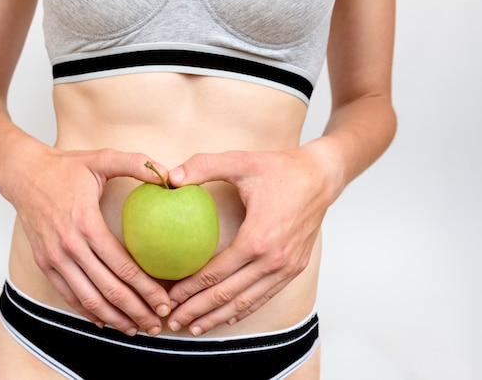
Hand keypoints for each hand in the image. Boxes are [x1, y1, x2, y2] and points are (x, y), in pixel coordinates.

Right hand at [0, 144, 171, 335]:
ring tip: (137, 328)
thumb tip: (168, 175)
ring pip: (88, 299)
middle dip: (137, 310)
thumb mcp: (101, 158)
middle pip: (109, 289)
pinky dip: (88, 312)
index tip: (165, 301)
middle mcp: (69, 246)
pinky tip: (106, 321)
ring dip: (115, 318)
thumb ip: (136, 163)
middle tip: (158, 323)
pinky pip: (69, 295)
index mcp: (86, 223)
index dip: (147, 288)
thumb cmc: (65, 167)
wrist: (22, 174)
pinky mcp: (45, 263)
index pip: (123, 265)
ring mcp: (54, 258)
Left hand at [165, 144, 341, 335]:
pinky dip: (243, 309)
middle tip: (171, 321)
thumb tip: (170, 178)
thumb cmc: (280, 169)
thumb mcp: (240, 161)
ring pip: (245, 302)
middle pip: (227, 294)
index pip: (215, 273)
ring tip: (192, 328)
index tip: (168, 298)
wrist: (321, 177)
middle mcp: (273, 260)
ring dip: (216, 317)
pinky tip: (226, 317)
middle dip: (196, 310)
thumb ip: (202, 166)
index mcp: (257, 238)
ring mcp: (286, 268)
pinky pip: (264, 296)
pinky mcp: (294, 269)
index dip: (189, 289)